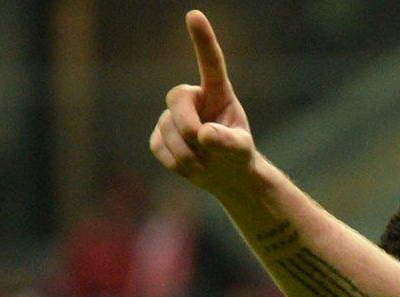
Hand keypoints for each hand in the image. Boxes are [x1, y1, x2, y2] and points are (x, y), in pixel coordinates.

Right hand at [149, 11, 256, 193]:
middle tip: (203, 144)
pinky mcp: (159, 135)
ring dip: (189, 154)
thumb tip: (203, 135)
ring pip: (169, 130)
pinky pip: (160, 147)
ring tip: (206, 162)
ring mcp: (172, 116)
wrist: (225, 177)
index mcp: (218, 93)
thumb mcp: (240, 151)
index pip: (210, 63)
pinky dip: (177, 164)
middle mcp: (193, 98)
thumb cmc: (237, 156)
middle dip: (187, 125)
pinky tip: (192, 165)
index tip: (194, 15)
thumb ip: (228, 142)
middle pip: (176, 98)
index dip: (202, 40)